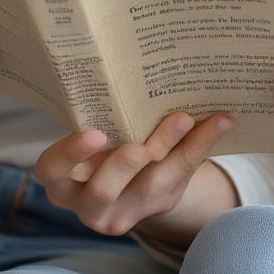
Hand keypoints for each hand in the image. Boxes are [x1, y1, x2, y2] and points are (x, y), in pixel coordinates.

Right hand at [34, 111, 234, 237]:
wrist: (126, 176)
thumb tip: (128, 63)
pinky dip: (201, 144)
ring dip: (172, 148)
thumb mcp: (90, 133)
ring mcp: (127, 209)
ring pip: (151, 185)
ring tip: (186, 118)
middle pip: (103, 191)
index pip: (52, 170)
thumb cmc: (98, 142)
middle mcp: (88, 203)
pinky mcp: (160, 203)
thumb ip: (99, 114)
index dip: (69, 155)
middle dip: (124, 165)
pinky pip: (182, 174)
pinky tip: (221, 121)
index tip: (94, 132)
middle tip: (141, 146)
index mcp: (61, 179)